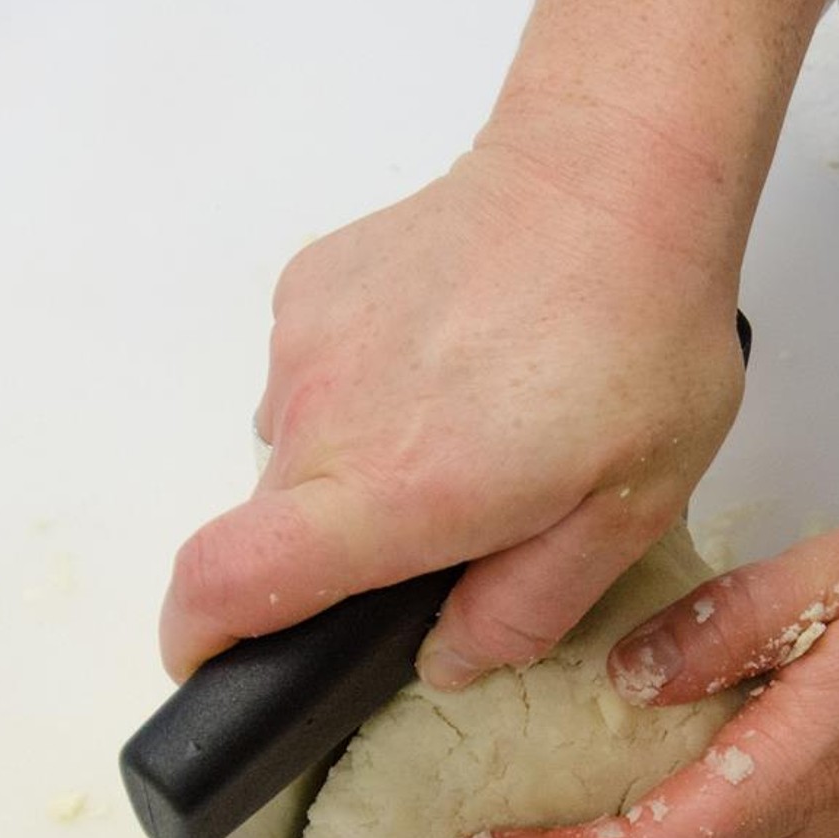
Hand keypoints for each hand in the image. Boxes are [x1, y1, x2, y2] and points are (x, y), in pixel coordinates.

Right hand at [158, 144, 744, 682]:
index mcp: (395, 492)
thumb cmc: (639, 340)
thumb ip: (525, 607)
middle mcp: (326, 416)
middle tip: (460, 513)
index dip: (199, 638)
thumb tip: (444, 658)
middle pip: (275, 526)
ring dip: (361, 465)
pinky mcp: (314, 285)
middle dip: (344, 550)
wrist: (611, 177)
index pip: (226, 580)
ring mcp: (309, 341)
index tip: (213, 660)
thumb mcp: (625, 512)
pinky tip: (449, 358)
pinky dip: (365, 391)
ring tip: (469, 422)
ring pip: (300, 448)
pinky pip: (314, 373)